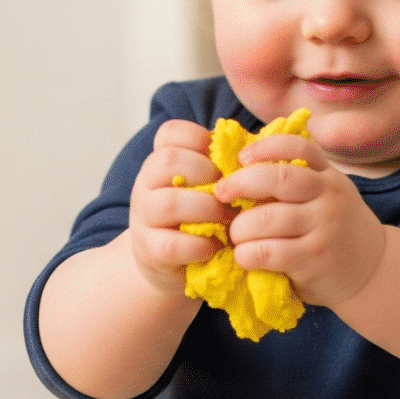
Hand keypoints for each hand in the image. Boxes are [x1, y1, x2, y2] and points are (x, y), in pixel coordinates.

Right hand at [126, 120, 233, 296]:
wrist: (171, 265)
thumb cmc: (198, 218)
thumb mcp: (206, 187)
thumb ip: (222, 168)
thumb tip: (256, 152)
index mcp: (161, 162)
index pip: (170, 133)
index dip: (199, 139)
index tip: (220, 159)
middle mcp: (146, 184)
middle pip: (168, 161)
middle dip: (206, 173)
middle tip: (228, 192)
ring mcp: (143, 217)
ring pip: (169, 203)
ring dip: (206, 209)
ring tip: (227, 219)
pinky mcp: (149, 250)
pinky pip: (172, 244)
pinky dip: (200, 246)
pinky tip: (215, 246)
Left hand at [214, 134, 387, 307]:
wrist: (370, 269)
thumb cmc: (332, 229)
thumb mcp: (324, 196)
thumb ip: (295, 181)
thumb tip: (237, 169)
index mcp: (328, 175)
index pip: (298, 146)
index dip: (265, 147)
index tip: (241, 157)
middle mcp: (329, 196)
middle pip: (280, 178)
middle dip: (240, 183)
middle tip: (220, 194)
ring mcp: (323, 228)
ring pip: (268, 218)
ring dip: (240, 227)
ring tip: (234, 235)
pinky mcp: (313, 259)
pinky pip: (269, 251)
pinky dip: (247, 253)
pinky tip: (244, 256)